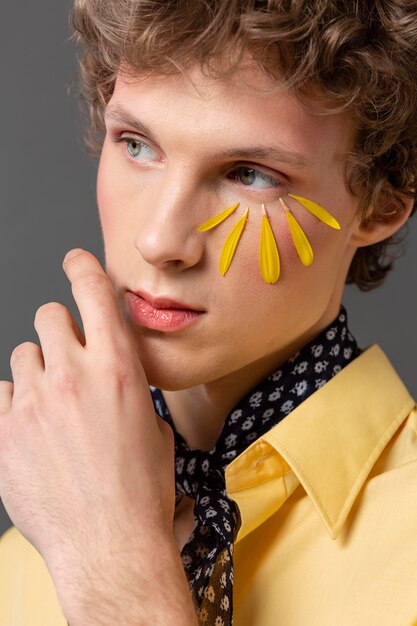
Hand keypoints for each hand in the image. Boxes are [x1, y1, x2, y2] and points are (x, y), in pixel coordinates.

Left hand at [0, 249, 176, 618]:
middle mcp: (73, 376)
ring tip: (53, 403)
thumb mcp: (153, 428)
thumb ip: (129, 389)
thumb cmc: (140, 492)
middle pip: (49, 315)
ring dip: (38, 369)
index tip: (75, 260)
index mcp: (118, 369)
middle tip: (69, 354)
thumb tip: (113, 377)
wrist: (109, 544)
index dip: (82, 267)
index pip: (94, 292)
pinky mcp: (5, 432)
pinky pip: (2, 394)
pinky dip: (17, 403)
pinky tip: (34, 430)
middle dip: (59, 328)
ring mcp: (34, 403)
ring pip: (23, 355)